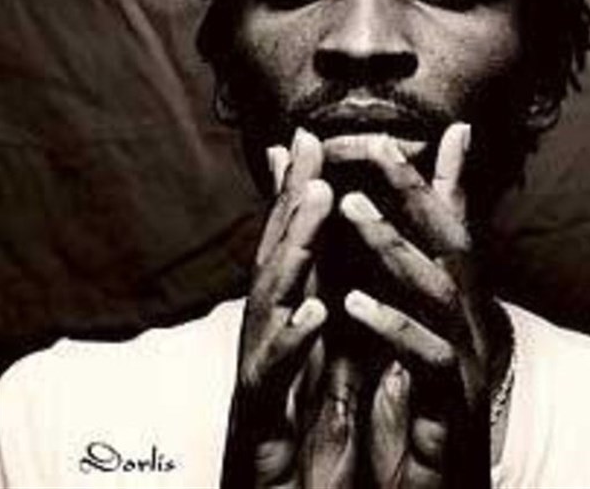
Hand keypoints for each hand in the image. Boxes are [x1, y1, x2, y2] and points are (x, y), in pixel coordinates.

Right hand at [221, 128, 332, 487]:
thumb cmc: (300, 447)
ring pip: (268, 305)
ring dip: (294, 249)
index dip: (301, 197)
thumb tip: (333, 276)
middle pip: (276, 262)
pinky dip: (290, 344)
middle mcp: (264, 344)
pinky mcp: (256, 427)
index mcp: (285, 330)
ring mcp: (257, 381)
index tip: (314, 142)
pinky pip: (270, 381)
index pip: (294, 253)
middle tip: (311, 146)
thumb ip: (328, 323)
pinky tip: (314, 311)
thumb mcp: (323, 376)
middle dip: (292, 202)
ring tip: (320, 199)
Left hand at [326, 123, 501, 487]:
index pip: (444, 232)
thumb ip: (398, 284)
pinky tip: (352, 303)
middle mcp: (469, 328)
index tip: (384, 138)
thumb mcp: (407, 338)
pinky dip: (393, 326)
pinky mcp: (453, 410)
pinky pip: (428, 360)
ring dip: (396, 247)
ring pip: (441, 293)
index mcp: (454, 309)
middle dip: (415, 194)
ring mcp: (466, 366)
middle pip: (450, 247)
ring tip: (352, 208)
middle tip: (374, 148)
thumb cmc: (417, 409)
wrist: (432, 488)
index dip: (419, 182)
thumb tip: (386, 235)